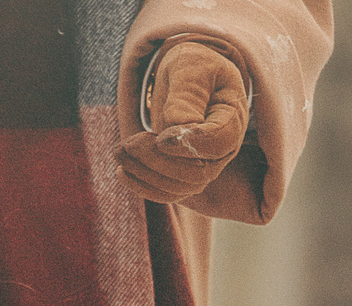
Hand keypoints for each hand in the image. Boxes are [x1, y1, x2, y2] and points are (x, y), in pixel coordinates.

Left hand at [116, 40, 248, 204]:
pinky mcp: (186, 175)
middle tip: (127, 144)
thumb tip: (176, 124)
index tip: (160, 137)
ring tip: (119, 151)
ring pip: (180, 187)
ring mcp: (206, 165)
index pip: (219, 142)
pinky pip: (169, 193)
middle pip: (198, 172)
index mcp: (231, 118)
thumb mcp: (190, 67)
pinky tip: (122, 172)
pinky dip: (144, 187)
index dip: (190, 144)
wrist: (188, 78)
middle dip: (158, 162)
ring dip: (145, 174)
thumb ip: (187, 92)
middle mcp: (223, 149)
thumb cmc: (193, 68)